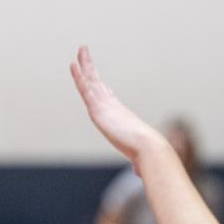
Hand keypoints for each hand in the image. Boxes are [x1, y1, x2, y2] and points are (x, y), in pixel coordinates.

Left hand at [70, 46, 165, 165]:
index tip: (98, 80)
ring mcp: (106, 106)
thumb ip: (137, 164)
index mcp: (121, 116)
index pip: (109, 99)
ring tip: (80, 51)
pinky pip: (87, 88)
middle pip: (99, 84)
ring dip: (85, 65)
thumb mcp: (137, 158)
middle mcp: (113, 107)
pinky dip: (80, 75)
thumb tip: (140, 173)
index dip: (102, 88)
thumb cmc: (147, 155)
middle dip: (92, 69)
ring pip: (92, 81)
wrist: (149, 149)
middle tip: (86, 56)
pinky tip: (74, 65)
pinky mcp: (99, 108)